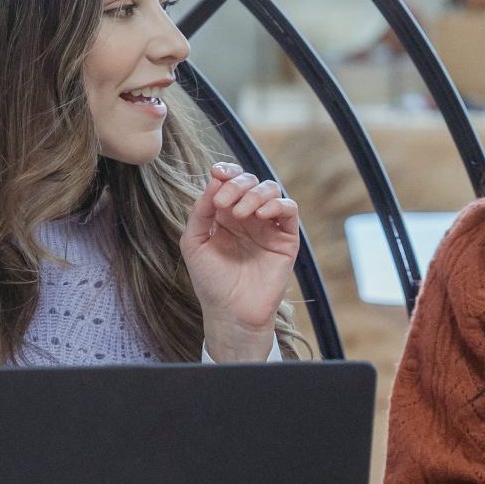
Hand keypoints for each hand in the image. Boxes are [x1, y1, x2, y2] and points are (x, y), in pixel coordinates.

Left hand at [180, 164, 299, 359]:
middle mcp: (248, 216)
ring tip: (240, 213)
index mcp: (225, 214)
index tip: (216, 173)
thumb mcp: (194, 242)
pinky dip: (277, 205)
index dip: (226, 171)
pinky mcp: (286, 239)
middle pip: (250, 181)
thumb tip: (213, 180)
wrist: (230, 312)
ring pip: (271, 190)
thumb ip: (201, 211)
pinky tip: (260, 216)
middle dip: (237, 185)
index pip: (230, 181)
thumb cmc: (210, 281)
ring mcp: (268, 226)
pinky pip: (289, 210)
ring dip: (255, 194)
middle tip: (224, 204)